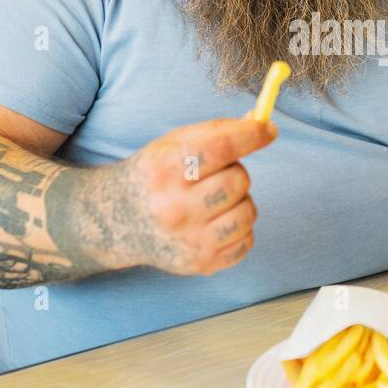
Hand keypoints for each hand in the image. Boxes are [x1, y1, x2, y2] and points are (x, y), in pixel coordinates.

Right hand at [119, 117, 277, 275]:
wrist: (119, 222)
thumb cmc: (154, 175)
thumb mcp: (172, 145)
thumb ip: (217, 131)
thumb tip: (260, 124)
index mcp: (165, 170)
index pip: (220, 148)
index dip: (250, 135)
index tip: (268, 130)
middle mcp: (174, 208)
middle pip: (238, 181)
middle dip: (236, 173)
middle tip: (216, 176)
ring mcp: (188, 240)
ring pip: (247, 212)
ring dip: (240, 201)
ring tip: (216, 200)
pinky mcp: (201, 263)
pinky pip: (247, 241)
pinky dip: (239, 229)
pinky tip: (216, 222)